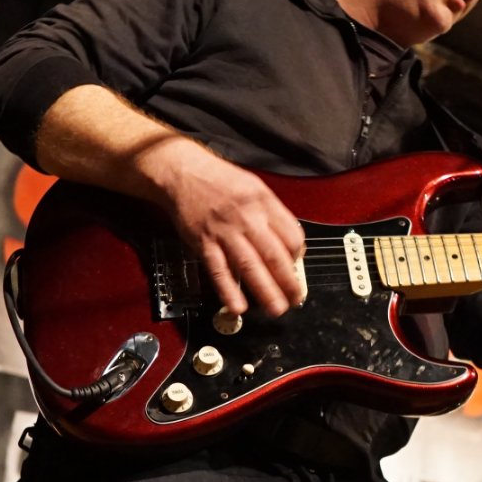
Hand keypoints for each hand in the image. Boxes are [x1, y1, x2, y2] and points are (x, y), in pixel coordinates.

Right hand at [144, 139, 303, 317]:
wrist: (183, 173)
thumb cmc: (221, 180)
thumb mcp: (255, 187)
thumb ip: (273, 214)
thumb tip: (291, 244)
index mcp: (263, 202)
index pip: (291, 235)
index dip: (298, 256)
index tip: (297, 268)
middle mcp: (247, 217)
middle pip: (274, 255)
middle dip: (288, 281)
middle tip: (295, 298)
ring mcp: (224, 232)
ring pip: (249, 266)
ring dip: (265, 291)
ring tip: (276, 309)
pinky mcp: (204, 243)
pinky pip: (219, 270)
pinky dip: (228, 291)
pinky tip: (238, 307)